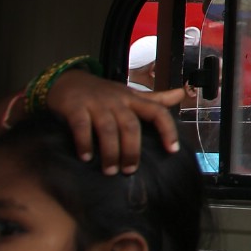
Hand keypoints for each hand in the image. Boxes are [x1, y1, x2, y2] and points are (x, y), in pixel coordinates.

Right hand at [44, 73, 183, 174]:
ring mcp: (96, 103)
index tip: (173, 150)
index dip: (167, 130)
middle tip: (130, 170)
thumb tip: (181, 95)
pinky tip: (86, 158)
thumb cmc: (104, 93)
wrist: (68, 80)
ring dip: (110, 152)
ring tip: (110, 171)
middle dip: (132, 150)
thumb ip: (154, 99)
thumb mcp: (130, 94)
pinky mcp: (75, 107)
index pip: (157, 112)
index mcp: (133, 99)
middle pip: (130, 125)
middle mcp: (117, 101)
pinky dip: (84, 142)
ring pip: (108, 128)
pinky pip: (81, 126)